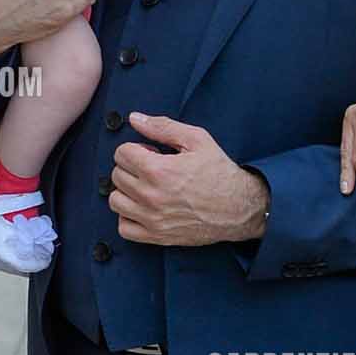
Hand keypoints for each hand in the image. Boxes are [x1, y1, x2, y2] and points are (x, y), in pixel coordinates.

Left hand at [109, 112, 268, 244]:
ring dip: (126, 191)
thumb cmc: (220, 172)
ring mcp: (152, 218)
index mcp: (159, 170)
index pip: (121, 154)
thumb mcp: (196, 139)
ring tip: (145, 187)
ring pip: (115, 201)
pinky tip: (142, 208)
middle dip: (131, 167)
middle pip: (117, 175)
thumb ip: (162, 127)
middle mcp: (151, 196)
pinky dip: (128, 217)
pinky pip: (124, 228)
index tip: (151, 153)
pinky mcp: (157, 235)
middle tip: (152, 168)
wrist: (240, 207)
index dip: (136, 148)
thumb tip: (134, 118)